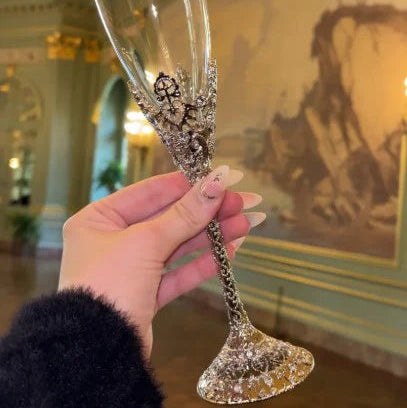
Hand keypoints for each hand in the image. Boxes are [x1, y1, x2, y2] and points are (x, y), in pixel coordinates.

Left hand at [58, 166, 264, 355]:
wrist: (97, 353)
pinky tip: (231, 250)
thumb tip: (217, 182)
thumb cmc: (110, 284)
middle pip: (169, 218)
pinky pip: (179, 272)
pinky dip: (203, 263)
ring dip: (212, 235)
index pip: (152, 192)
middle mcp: (114, 240)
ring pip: (178, 246)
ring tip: (247, 223)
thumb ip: (184, 214)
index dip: (189, 183)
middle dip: (207, 211)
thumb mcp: (146, 242)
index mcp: (100, 219)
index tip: (223, 177)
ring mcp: (132, 269)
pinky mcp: (147, 294)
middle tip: (244, 202)